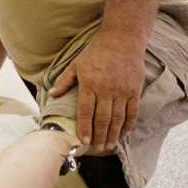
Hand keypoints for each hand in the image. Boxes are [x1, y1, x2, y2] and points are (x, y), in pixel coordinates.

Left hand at [48, 33, 144, 150]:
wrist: (122, 39)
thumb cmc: (97, 51)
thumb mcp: (77, 64)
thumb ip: (65, 81)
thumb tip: (52, 94)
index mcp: (90, 84)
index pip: (86, 112)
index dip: (85, 128)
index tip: (83, 141)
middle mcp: (106, 90)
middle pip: (102, 119)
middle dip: (99, 136)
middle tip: (96, 148)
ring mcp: (122, 91)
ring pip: (117, 119)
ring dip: (113, 134)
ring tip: (108, 145)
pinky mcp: (134, 90)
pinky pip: (132, 112)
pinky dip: (128, 124)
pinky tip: (124, 133)